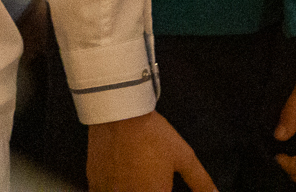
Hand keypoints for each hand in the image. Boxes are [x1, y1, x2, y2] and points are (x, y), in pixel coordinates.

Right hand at [86, 111, 218, 191]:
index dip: (162, 191)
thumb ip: (200, 181)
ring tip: (136, 179)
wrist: (119, 112)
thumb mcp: (183, 156)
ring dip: (130, 188)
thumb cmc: (153, 134)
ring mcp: (109, 191)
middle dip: (148, 188)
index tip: (164, 187)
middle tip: (151, 181)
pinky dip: (110, 189)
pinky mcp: (94, 181)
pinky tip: (118, 181)